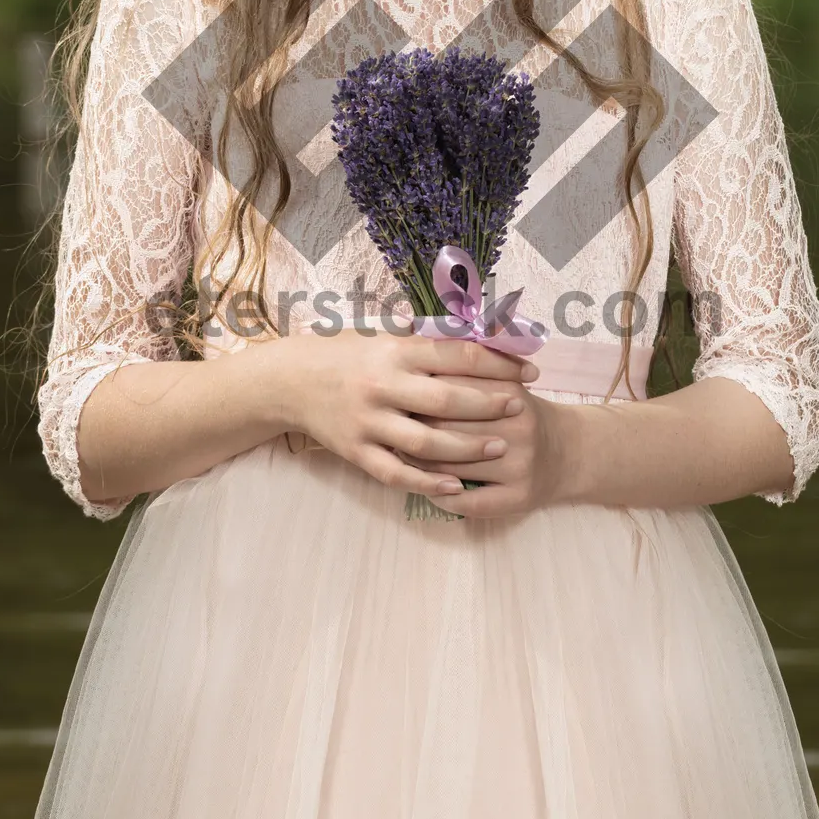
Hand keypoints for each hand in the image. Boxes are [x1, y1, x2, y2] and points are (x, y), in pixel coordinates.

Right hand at [273, 330, 539, 504]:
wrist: (291, 381)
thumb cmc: (349, 355)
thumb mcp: (385, 337)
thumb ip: (430, 341)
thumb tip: (485, 333)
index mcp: (395, 352)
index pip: (457, 355)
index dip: (498, 363)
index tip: (528, 370)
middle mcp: (382, 385)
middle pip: (447, 398)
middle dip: (489, 404)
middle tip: (521, 408)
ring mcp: (368, 421)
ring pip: (426, 440)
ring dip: (467, 446)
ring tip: (500, 447)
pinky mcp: (356, 451)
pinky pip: (396, 472)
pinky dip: (428, 482)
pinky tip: (457, 485)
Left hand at [396, 386, 573, 517]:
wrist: (569, 451)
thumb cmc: (521, 413)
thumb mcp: (502, 383)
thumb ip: (465, 372)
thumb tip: (411, 365)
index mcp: (508, 392)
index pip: (447, 392)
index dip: (416, 397)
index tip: (396, 400)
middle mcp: (517, 427)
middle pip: (445, 431)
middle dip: (412, 432)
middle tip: (390, 430)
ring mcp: (519, 465)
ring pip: (451, 468)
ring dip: (419, 467)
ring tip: (400, 459)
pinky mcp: (519, 497)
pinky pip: (468, 502)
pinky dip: (441, 497)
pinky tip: (430, 489)